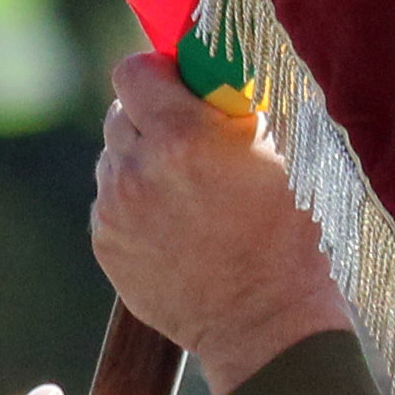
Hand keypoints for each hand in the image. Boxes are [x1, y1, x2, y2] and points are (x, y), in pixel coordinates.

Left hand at [95, 55, 356, 391]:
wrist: (265, 323)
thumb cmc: (287, 237)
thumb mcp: (279, 155)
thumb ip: (233, 106)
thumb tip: (209, 72)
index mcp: (182, 136)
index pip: (134, 71)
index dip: (158, 74)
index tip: (180, 87)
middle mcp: (137, 168)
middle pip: (118, 111)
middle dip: (150, 118)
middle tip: (187, 141)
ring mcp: (115, 209)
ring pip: (113, 158)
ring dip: (141, 162)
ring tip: (185, 191)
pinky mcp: (106, 244)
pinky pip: (109, 201)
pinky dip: (134, 203)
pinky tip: (173, 225)